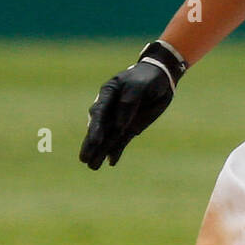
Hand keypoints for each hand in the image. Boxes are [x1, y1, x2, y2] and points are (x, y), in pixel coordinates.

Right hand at [79, 41, 185, 169]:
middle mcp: (110, 108)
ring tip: (92, 166)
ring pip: (108, 138)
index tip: (95, 140)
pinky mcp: (130, 128)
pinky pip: (121, 141)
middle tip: (84, 159)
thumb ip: (129, 102)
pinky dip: (116, 151)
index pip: (99, 112)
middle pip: (99, 128)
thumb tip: (119, 125)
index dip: (96, 127)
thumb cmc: (147, 78)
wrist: (160, 78)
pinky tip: (111, 162)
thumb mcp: (139, 86)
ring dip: (100, 152)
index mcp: (107, 93)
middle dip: (91, 144)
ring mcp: (119, 119)